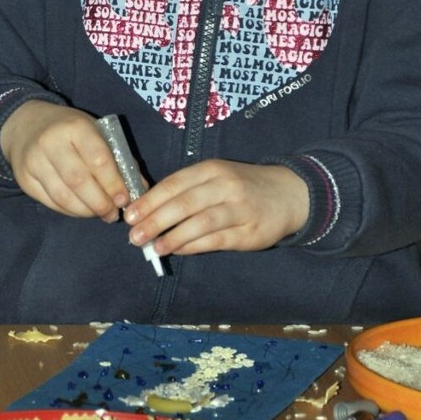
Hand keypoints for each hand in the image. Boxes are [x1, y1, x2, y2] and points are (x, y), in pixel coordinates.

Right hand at [0, 101, 131, 219]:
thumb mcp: (95, 131)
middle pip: (79, 180)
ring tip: (101, 214)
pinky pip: (50, 202)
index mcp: (75, 127)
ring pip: (63, 196)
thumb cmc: (70, 129)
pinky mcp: (24, 178)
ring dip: (86, 211)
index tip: (124, 199)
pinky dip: (70, 211)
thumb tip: (139, 188)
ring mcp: (34, 161)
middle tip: (113, 214)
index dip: (113, 183)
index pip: (98, 158)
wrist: (26, 124)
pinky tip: (82, 211)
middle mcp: (51, 142)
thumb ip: (118, 157)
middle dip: (100, 202)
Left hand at [124, 160, 309, 256]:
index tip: (130, 214)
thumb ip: (186, 190)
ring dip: (172, 237)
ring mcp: (240, 209)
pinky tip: (178, 250)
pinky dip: (193, 246)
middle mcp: (226, 186)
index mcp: (212, 169)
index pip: (174, 183)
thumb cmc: (242, 187)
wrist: (290, 194)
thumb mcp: (216, 177)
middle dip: (155, 221)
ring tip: (154, 247)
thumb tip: (148, 212)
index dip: (150, 200)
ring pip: (199, 223)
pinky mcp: (250, 232)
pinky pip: (216, 240)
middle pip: (184, 204)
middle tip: (135, 236)